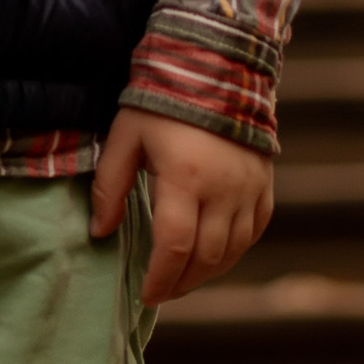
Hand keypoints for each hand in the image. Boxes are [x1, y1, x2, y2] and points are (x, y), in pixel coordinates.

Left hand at [90, 108, 273, 306]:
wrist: (216, 69)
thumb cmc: (162, 103)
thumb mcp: (126, 137)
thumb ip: (110, 186)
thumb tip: (99, 232)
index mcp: (185, 177)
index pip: (174, 245)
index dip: (159, 278)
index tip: (145, 294)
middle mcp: (224, 188)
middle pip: (206, 256)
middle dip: (181, 282)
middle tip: (160, 292)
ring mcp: (250, 188)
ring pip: (233, 250)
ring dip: (206, 273)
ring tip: (182, 279)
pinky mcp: (264, 184)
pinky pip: (254, 232)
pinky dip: (234, 252)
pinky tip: (213, 257)